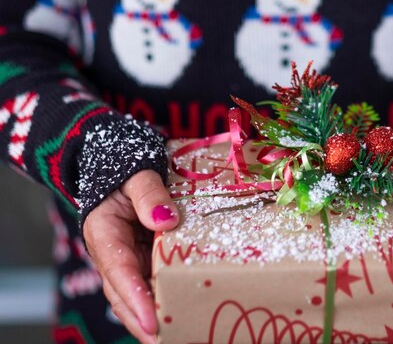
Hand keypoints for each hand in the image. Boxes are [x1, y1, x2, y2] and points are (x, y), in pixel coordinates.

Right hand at [83, 170, 179, 343]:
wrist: (123, 168)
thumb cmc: (128, 170)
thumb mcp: (136, 174)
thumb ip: (149, 193)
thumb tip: (166, 220)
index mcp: (105, 234)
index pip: (119, 271)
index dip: (135, 298)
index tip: (151, 321)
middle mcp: (113, 254)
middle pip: (125, 295)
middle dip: (143, 322)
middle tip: (166, 341)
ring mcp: (129, 260)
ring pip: (138, 295)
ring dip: (155, 317)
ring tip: (180, 334)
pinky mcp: (144, 260)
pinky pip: (153, 284)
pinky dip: (165, 300)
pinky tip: (184, 314)